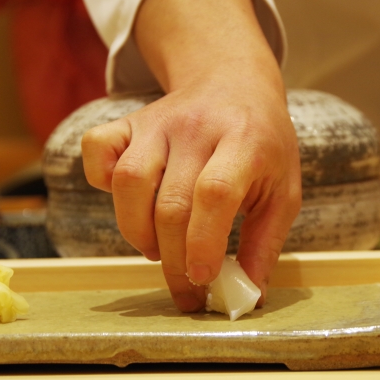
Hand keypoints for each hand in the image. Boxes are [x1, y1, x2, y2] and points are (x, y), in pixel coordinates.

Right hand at [81, 0, 300, 311]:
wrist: (234, 84)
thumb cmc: (263, 144)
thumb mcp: (283, 189)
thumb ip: (266, 242)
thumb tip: (247, 296)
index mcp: (244, 142)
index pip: (214, 193)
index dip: (202, 242)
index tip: (202, 279)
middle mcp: (196, 128)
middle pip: (170, 202)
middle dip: (173, 260)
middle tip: (184, 288)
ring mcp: (158, 122)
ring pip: (128, 181)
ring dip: (137, 231)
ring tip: (158, 249)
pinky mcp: (129, 121)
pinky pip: (97, 149)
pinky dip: (100, 180)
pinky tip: (129, 203)